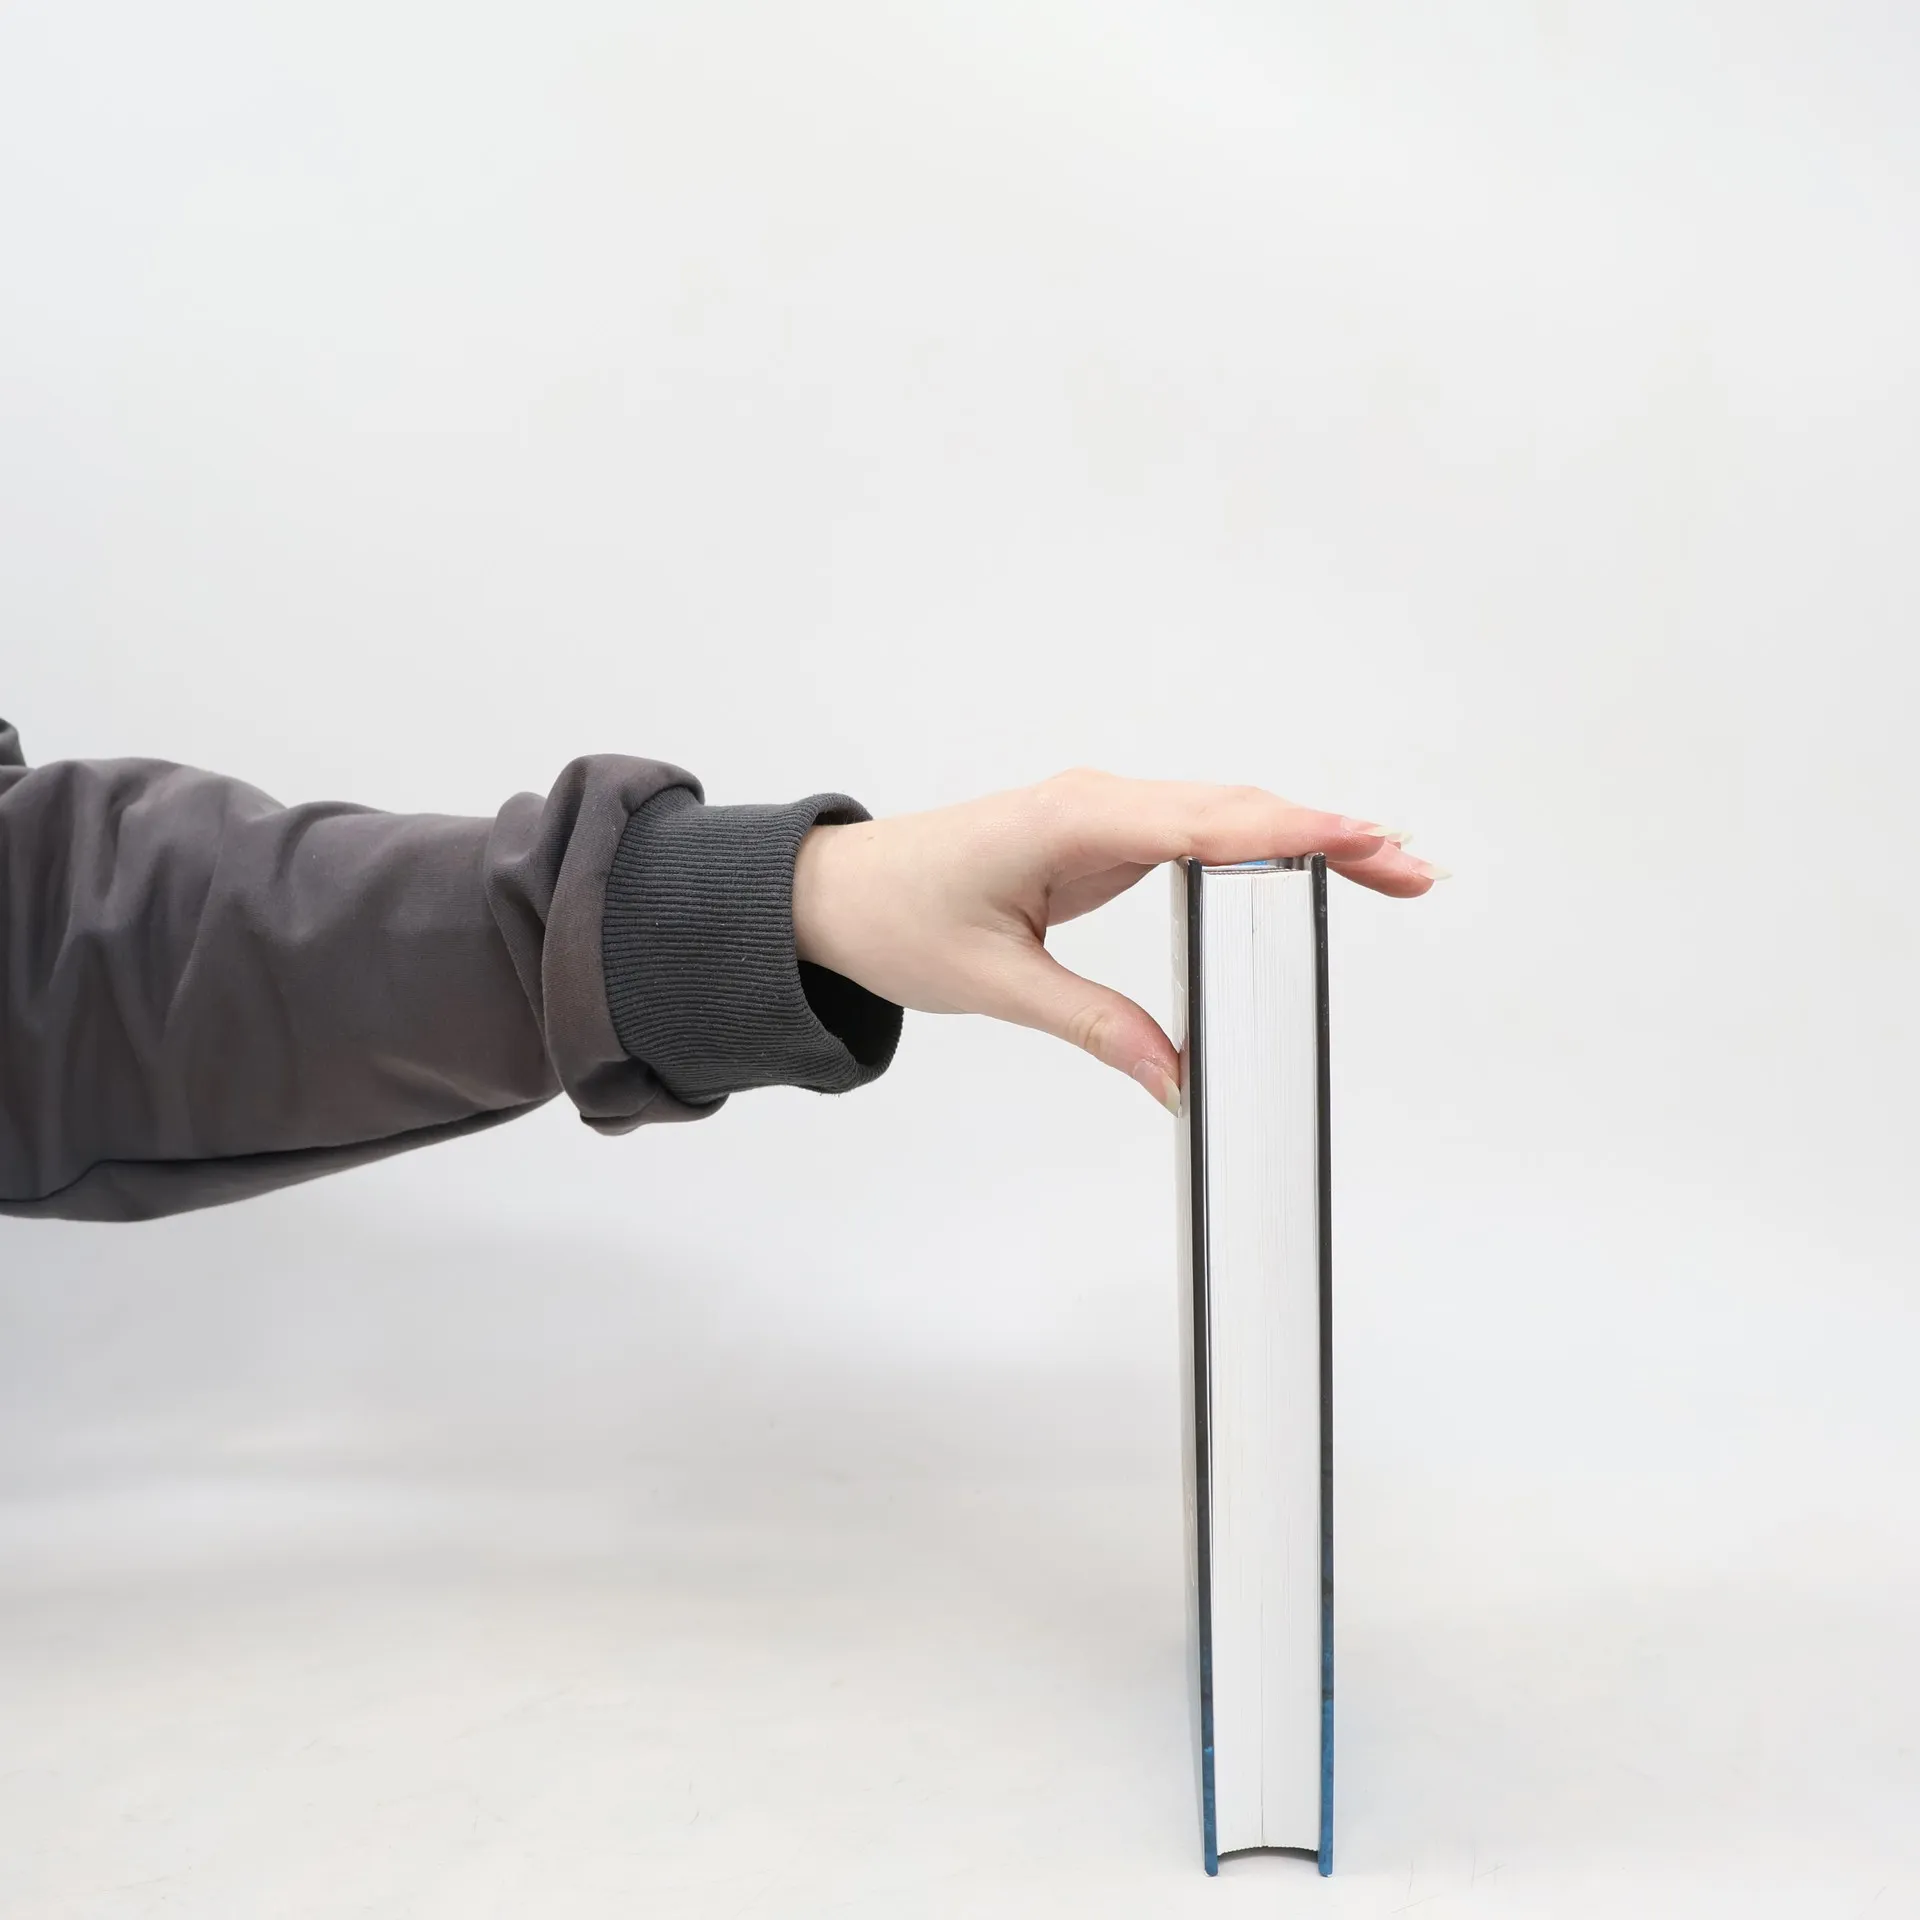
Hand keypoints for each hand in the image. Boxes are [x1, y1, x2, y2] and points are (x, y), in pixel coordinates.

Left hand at [792, 769, 1444, 1110]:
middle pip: (1235, 808)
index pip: (1207, 819)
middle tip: (1412, 869)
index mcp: (1070, 817)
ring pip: (1222, 815)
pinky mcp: (1099, 838)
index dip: (1294, 828)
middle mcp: (1095, 801)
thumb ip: (1094, 1026)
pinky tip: (1301, 868)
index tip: (1368, 838)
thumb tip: (1177, 1077)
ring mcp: (1100, 815)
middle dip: (1326, 832)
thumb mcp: (995, 984)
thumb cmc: (895, 917)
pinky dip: (1255, 845)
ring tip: (1385, 869)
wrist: (832, 894)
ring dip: (1301, 835)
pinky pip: (1194, 834)